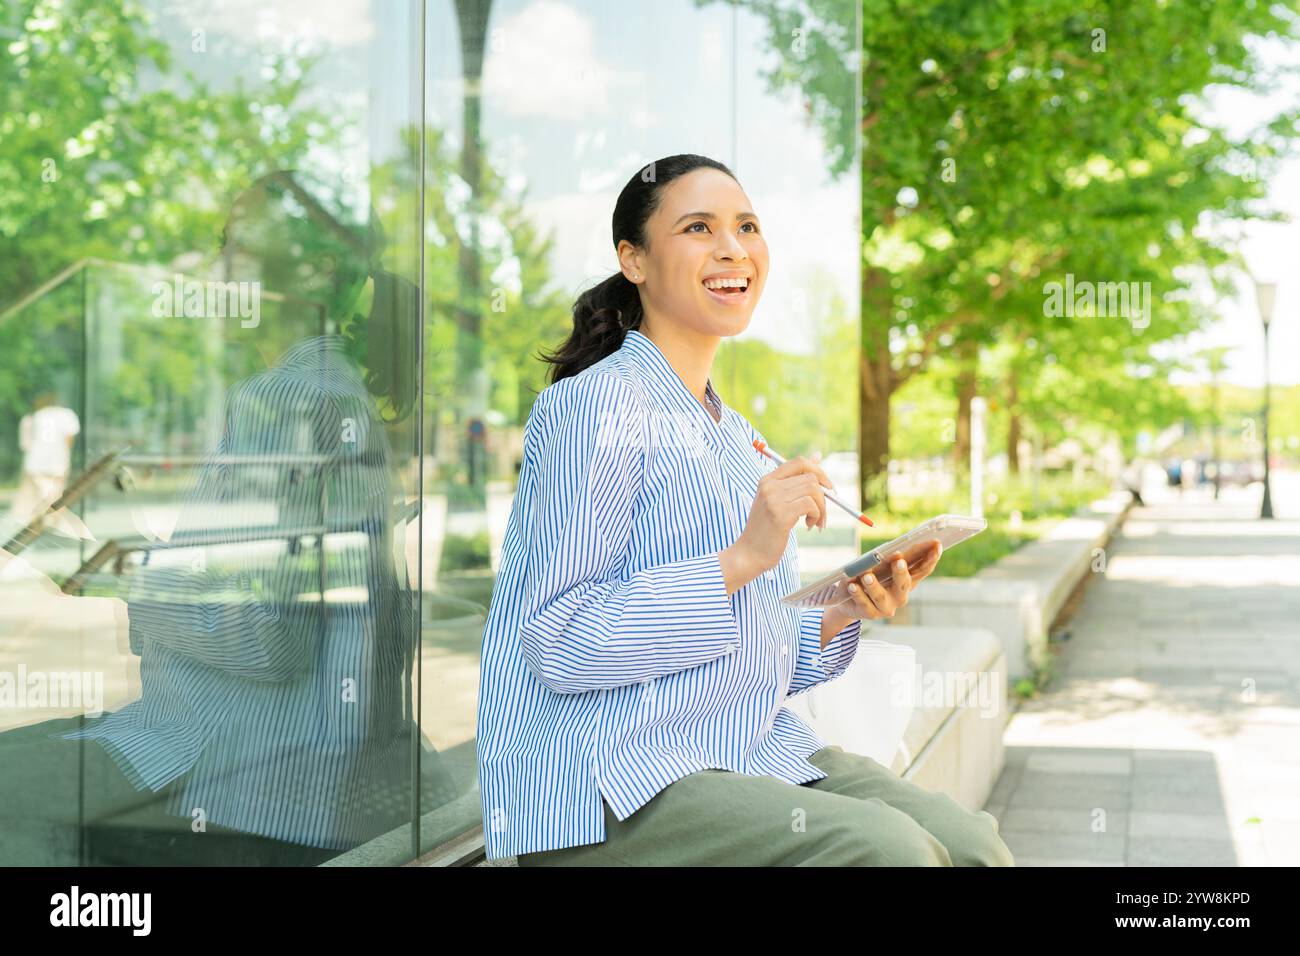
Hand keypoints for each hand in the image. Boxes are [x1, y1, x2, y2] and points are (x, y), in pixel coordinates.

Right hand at [722, 453, 834, 589]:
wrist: (749, 554)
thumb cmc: (766, 530)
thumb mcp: (778, 501)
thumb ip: (795, 480)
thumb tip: (818, 456)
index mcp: (767, 480)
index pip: (800, 462)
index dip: (819, 472)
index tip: (828, 489)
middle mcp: (769, 485)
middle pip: (810, 477)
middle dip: (824, 495)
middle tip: (822, 513)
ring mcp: (774, 499)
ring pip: (813, 490)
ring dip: (821, 508)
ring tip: (815, 522)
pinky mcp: (780, 514)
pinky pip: (811, 505)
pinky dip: (817, 516)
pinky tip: (809, 526)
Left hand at [834, 539, 942, 621]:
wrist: (847, 601)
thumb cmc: (867, 576)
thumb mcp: (878, 566)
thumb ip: (888, 559)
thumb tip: (896, 550)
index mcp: (906, 581)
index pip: (922, 569)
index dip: (931, 558)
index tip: (936, 544)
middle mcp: (900, 595)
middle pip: (904, 584)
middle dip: (901, 572)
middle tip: (899, 561)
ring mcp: (886, 606)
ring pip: (881, 596)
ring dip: (874, 586)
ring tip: (866, 576)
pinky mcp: (871, 613)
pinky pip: (864, 603)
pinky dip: (858, 594)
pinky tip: (852, 585)